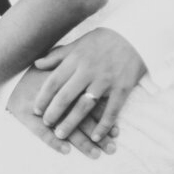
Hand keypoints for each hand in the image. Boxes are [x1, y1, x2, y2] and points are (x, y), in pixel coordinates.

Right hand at [5, 69, 116, 161]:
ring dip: (82, 143)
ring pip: (65, 128)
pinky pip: (41, 132)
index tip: (117, 132)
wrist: (10, 74)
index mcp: (69, 86)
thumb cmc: (40, 75)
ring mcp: (42, 109)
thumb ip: (81, 78)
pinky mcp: (27, 116)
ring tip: (96, 155)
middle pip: (82, 119)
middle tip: (112, 149)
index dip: (104, 119)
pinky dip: (53, 142)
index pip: (91, 105)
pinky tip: (65, 151)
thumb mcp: (62, 71)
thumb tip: (106, 90)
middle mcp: (58, 98)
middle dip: (98, 136)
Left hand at [33, 29, 145, 144]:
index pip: (54, 82)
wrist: (137, 35)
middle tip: (46, 124)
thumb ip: (58, 55)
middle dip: (53, 113)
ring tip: (61, 134)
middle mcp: (88, 71)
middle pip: (65, 96)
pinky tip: (95, 137)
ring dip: (71, 123)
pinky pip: (111, 111)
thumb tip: (36, 64)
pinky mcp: (122, 88)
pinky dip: (103, 126)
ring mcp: (106, 81)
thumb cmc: (105, 39)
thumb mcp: (79, 43)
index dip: (43, 97)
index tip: (36, 110)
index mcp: (76, 59)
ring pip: (84, 107)